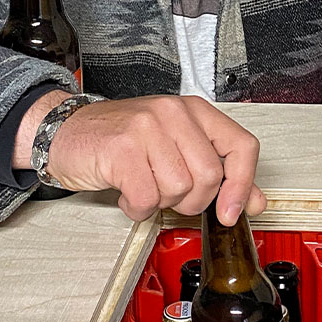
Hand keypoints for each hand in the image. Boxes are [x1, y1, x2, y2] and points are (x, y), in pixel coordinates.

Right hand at [14, 92, 265, 225]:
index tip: (231, 211)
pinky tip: (127, 193)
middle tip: (170, 195)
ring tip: (143, 187)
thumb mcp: (177, 152)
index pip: (242, 147)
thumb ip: (220, 176)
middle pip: (210, 176)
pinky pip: (146, 198)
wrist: (66, 133)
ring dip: (159, 202)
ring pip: (179, 189)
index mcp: (195, 111)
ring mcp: (146, 127)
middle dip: (192, 201)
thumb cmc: (122, 144)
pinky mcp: (122, 148)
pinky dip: (136, 208)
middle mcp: (173, 112)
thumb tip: (254, 202)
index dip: (243, 185)